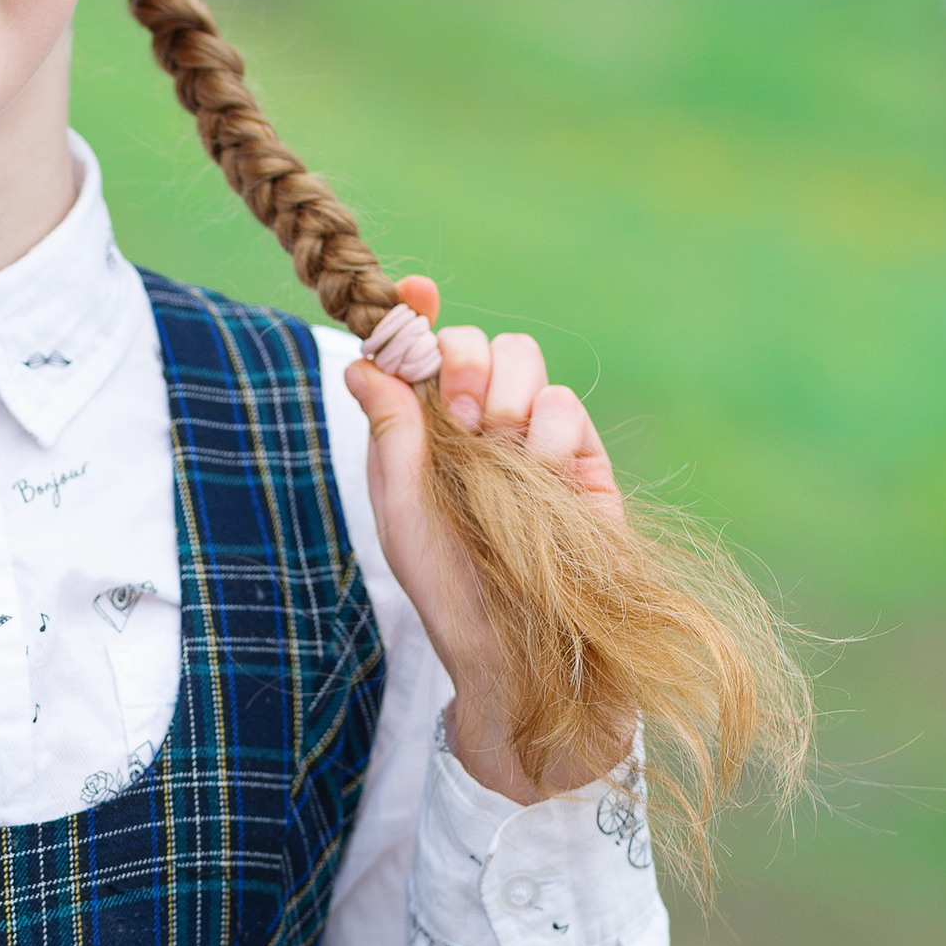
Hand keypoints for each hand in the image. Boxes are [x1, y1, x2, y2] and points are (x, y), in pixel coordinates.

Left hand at [341, 277, 622, 802]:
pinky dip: (549, 435)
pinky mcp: (585, 463)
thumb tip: (360, 360)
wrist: (519, 648)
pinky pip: (567, 409)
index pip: (423, 351)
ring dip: (503, 396)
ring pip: (526, 362)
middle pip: (478, 342)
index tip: (417, 296)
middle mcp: (479, 427)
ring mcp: (534, 440)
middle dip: (461, 361)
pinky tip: (542, 478)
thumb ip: (389, 432)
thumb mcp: (401, 511)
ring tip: (496, 452)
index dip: (417, 315)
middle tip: (455, 412)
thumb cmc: (449, 588)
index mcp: (426, 433)